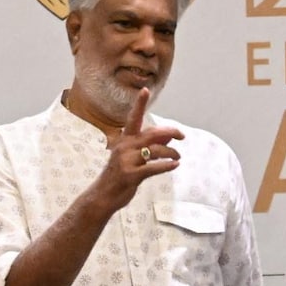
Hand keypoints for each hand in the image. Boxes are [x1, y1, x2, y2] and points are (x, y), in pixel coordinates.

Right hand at [92, 88, 183, 210]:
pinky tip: (175, 165)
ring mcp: (126, 161)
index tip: (145, 89)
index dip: (139, 104)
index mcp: (124, 140)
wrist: (103, 195)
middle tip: (182, 135)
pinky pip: (153, 167)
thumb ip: (150, 144)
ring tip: (178, 156)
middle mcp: (124, 147)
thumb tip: (169, 134)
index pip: (133, 118)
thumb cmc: (119, 175)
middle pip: (151, 133)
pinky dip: (167, 165)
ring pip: (155, 150)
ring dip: (171, 152)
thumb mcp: (134, 157)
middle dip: (170, 132)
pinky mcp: (131, 175)